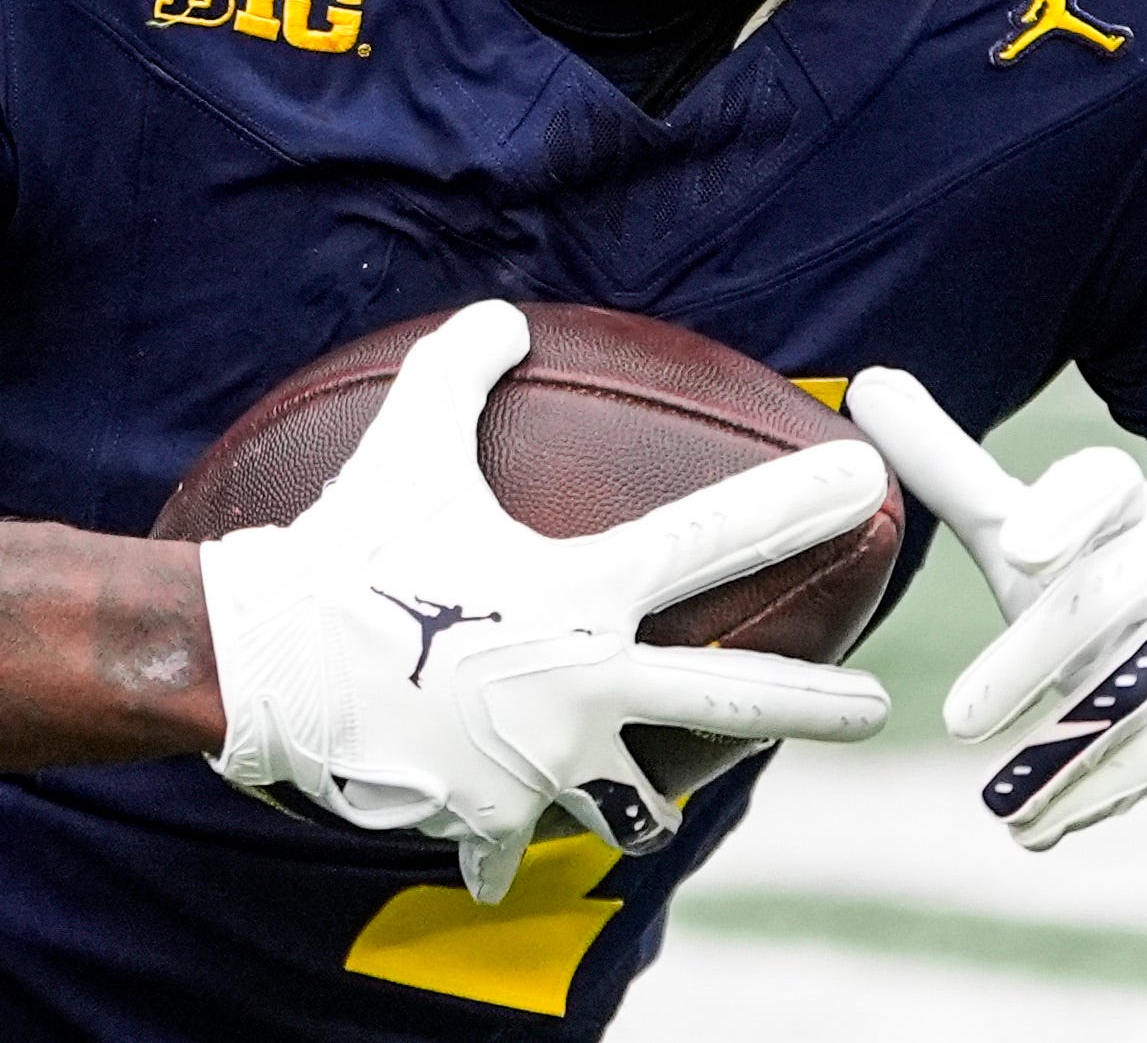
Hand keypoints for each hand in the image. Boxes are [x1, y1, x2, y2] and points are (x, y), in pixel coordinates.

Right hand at [195, 302, 892, 900]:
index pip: (715, 537)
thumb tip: (503, 313)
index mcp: (582, 590)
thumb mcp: (409, 438)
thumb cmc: (346, 542)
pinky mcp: (492, 815)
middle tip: (881, 710)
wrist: (265, 659)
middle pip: (733, 701)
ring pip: (637, 804)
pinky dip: (509, 828)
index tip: (864, 483)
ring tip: (664, 801)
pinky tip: (496, 829)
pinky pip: (517, 834)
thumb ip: (464, 365)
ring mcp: (544, 762)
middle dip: (819, 707)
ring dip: (650, 801)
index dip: (796, 502)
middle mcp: (585, 683)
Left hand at [846, 368, 1146, 849]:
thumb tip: (866, 384)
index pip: (1102, 481)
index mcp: (1127, 499)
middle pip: (1107, 595)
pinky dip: (1117, 787)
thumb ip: (952, 469)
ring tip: (1003, 805)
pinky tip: (1054, 823)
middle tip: (956, 722)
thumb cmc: (1107, 581)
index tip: (1016, 549)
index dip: (1062, 508)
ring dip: (1073, 751)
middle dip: (1029, 662)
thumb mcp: (1027, 531)